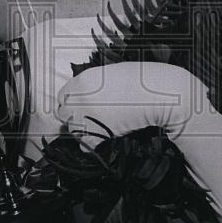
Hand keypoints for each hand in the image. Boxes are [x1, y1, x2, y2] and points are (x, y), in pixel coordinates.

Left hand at [55, 62, 210, 138]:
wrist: (159, 94)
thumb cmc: (141, 81)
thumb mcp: (112, 75)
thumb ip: (93, 87)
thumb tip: (84, 99)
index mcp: (81, 80)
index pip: (62, 97)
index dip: (73, 104)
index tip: (83, 109)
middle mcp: (76, 99)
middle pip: (64, 115)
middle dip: (76, 118)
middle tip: (98, 118)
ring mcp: (82, 119)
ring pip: (75, 132)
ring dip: (87, 132)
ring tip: (111, 124)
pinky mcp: (91, 138)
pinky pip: (87, 147)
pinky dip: (96, 145)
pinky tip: (114, 134)